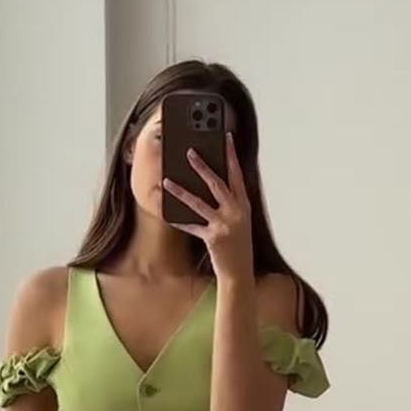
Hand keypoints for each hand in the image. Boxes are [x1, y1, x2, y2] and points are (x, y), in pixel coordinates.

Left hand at [163, 132, 253, 284]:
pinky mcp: (213, 238)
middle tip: (189, 152)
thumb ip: (230, 202)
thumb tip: (211, 183)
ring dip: (181, 191)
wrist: (240, 272)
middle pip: (217, 183)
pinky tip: (166, 213)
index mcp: (243, 204)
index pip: (237, 174)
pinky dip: (178, 220)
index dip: (231, 155)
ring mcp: (224, 225)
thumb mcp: (240, 220)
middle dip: (202, 166)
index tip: (226, 138)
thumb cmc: (238, 245)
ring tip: (166, 181)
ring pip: (199, 203)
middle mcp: (236, 212)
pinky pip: (191, 226)